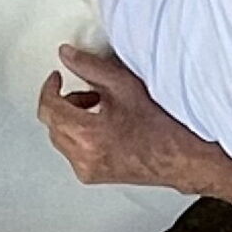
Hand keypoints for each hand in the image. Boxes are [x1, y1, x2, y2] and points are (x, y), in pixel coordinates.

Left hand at [36, 44, 205, 191]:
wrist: (182, 158)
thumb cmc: (163, 127)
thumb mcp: (124, 85)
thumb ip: (90, 67)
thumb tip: (67, 56)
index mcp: (88, 136)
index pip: (49, 109)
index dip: (49, 88)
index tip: (56, 78)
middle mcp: (83, 158)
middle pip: (53, 125)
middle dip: (64, 104)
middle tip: (85, 91)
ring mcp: (87, 170)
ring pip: (62, 138)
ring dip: (72, 119)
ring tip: (99, 106)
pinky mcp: (94, 176)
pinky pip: (74, 151)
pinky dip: (80, 134)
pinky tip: (104, 124)